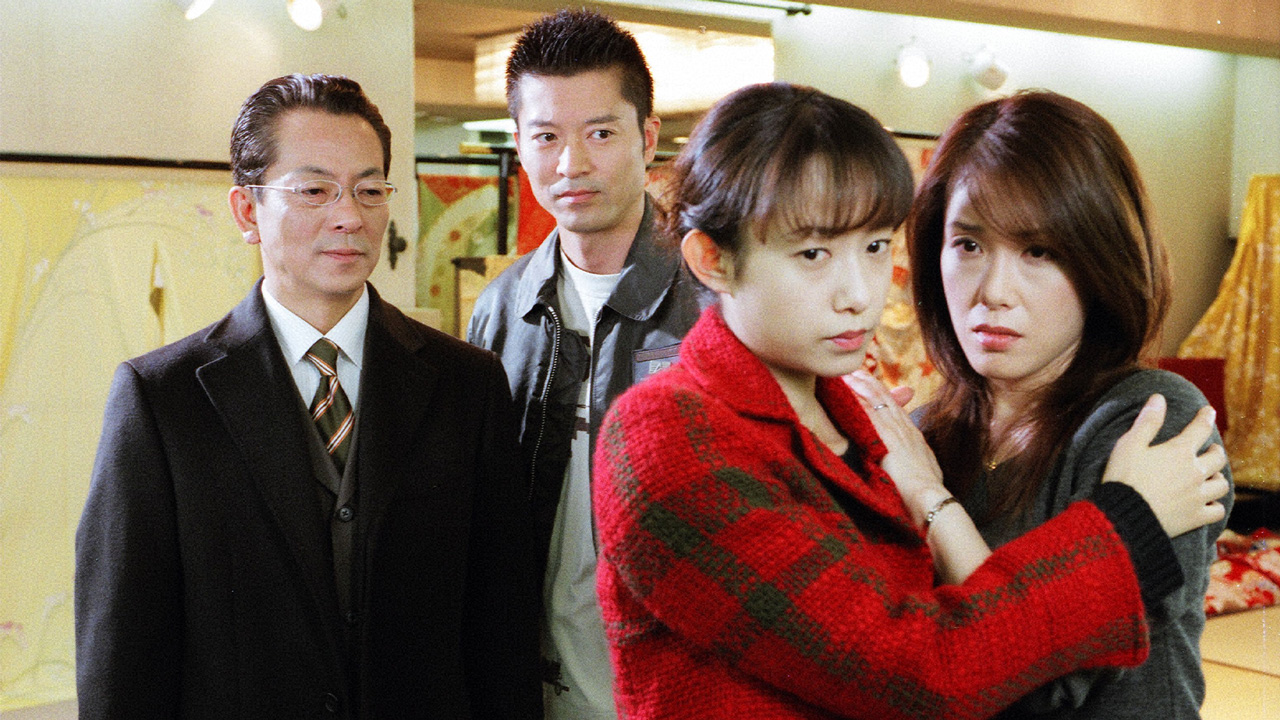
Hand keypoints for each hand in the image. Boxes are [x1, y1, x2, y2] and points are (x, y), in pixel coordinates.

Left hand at [845, 371, 944, 523]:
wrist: (931, 500)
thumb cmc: (927, 497)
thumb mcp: (923, 477)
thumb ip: (913, 468)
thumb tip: (908, 469)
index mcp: (914, 440)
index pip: (896, 412)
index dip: (884, 398)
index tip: (872, 387)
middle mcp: (906, 431)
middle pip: (887, 400)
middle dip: (871, 384)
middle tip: (856, 370)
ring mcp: (897, 432)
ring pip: (878, 401)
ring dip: (863, 385)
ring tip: (848, 373)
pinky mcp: (886, 437)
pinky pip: (870, 411)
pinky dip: (858, 398)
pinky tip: (847, 388)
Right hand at [1102, 394, 1229, 537]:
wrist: (1124, 516)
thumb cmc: (1123, 478)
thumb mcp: (1129, 444)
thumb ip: (1147, 421)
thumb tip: (1159, 398)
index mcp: (1179, 452)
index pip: (1200, 429)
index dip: (1205, 417)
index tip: (1208, 412)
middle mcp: (1194, 472)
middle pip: (1218, 457)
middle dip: (1215, 450)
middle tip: (1210, 448)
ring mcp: (1198, 496)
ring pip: (1221, 484)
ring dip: (1217, 477)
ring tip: (1211, 475)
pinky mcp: (1195, 517)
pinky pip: (1217, 510)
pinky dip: (1215, 505)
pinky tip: (1209, 502)